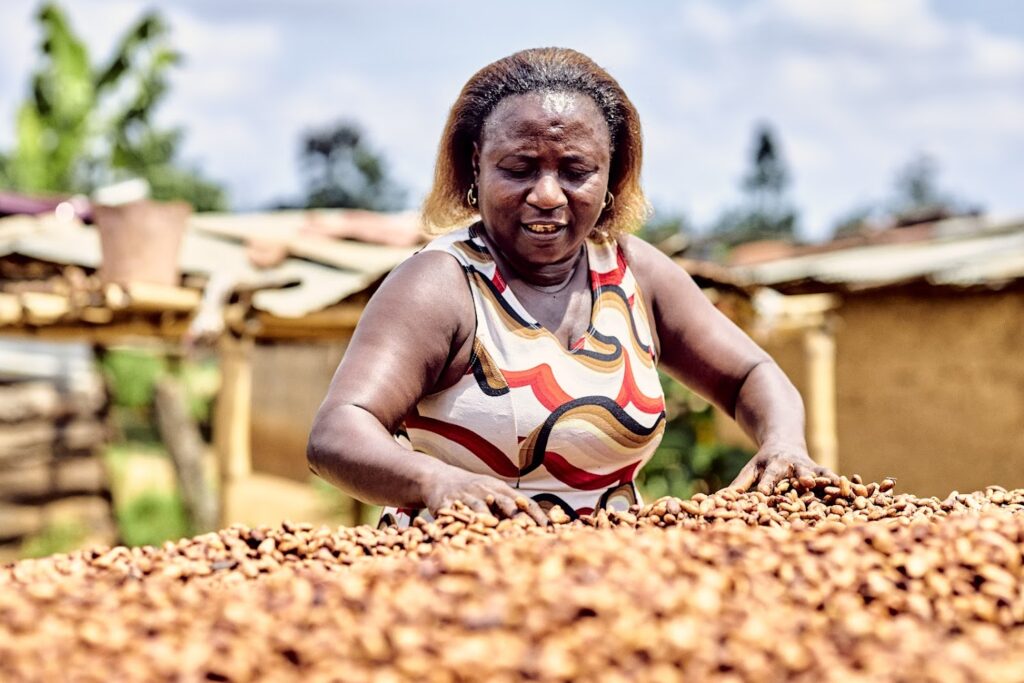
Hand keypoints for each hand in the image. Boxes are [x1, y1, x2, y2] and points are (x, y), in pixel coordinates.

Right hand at [420, 468, 548, 525]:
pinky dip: (462, 524)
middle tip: (530, 534)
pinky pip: (455, 515)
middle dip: (520, 519)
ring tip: (499, 536)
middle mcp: (486, 490)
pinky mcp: (446, 503)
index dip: (537, 516)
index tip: (550, 530)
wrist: (437, 477)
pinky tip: (467, 536)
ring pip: (481, 509)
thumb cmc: (472, 489)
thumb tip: (538, 527)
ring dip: (491, 522)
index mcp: (501, 489)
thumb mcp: (492, 491)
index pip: (525, 502)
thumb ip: (511, 506)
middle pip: (507, 504)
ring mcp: (466, 495)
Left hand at [728, 443, 837, 494]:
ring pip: (819, 474)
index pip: (768, 478)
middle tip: (807, 483)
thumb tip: (717, 501)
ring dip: (826, 481)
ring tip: (836, 486)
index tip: (764, 494)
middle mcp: (792, 466)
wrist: (784, 440)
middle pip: (796, 473)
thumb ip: (738, 486)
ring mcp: (808, 467)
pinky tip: (860, 492)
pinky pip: (834, 479)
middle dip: (801, 478)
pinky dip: (845, 484)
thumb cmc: (763, 464)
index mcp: (771, 467)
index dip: (766, 486)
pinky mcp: (822, 470)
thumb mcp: (750, 471)